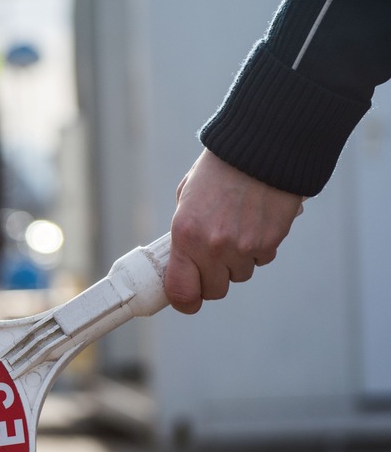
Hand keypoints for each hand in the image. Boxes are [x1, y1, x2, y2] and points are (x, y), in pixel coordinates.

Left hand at [165, 149, 304, 313]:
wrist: (260, 150)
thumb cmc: (219, 171)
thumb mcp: (187, 199)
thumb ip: (184, 234)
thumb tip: (182, 263)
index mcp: (185, 235)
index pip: (182, 292)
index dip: (185, 301)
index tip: (187, 299)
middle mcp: (213, 247)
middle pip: (214, 290)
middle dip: (212, 278)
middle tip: (212, 258)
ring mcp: (244, 247)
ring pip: (239, 275)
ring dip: (236, 262)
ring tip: (235, 230)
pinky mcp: (270, 243)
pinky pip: (261, 260)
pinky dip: (257, 249)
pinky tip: (254, 224)